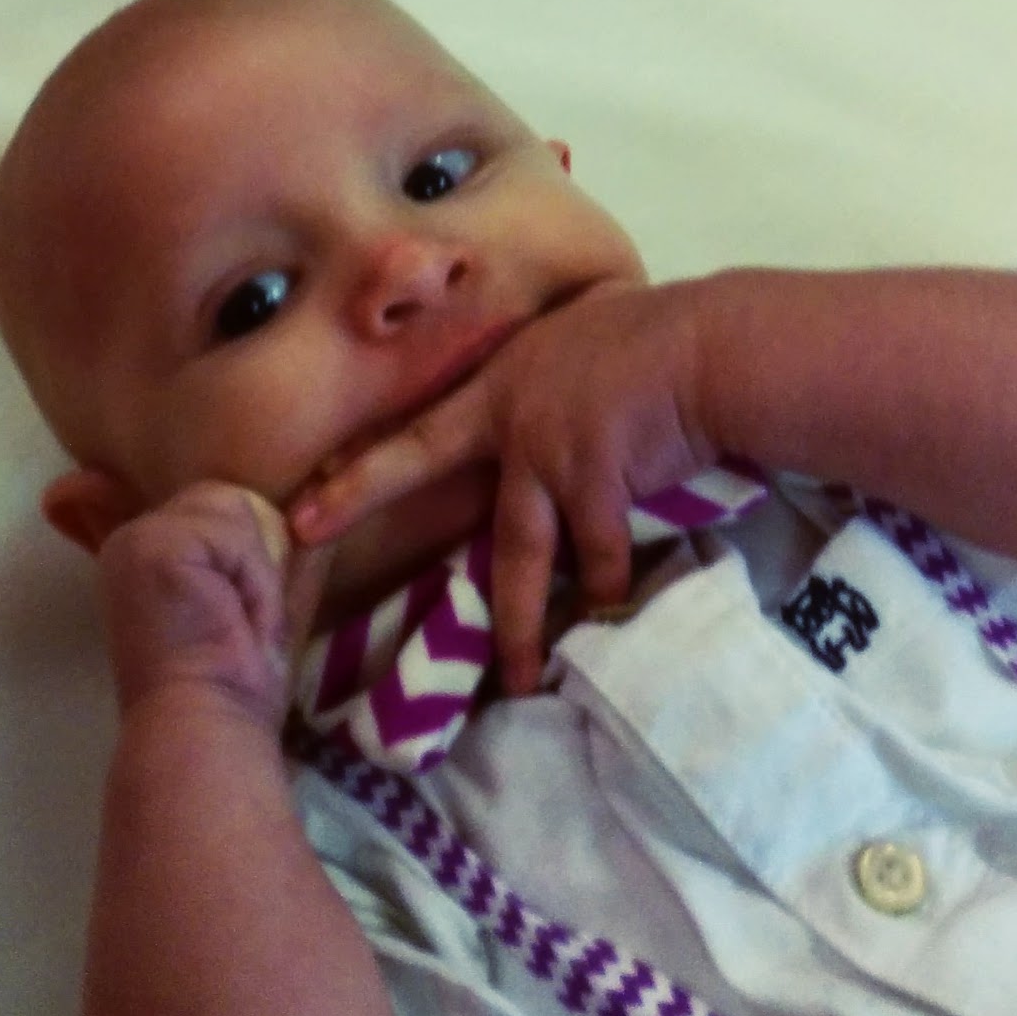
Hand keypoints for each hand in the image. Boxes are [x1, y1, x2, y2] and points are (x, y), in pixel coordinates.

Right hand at [96, 482, 332, 727]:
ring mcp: (139, 535)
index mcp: (147, 553)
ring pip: (237, 510)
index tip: (238, 615)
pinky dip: (252, 578)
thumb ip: (259, 550)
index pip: (219, 514)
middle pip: (229, 503)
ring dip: (254, 570)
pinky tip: (231, 617)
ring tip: (236, 620)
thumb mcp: (249, 599)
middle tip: (235, 621)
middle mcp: (132, 537)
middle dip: (252, 561)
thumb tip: (298, 502)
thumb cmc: (232, 680)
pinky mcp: (157, 542)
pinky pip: (237, 532)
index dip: (248, 557)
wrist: (203, 724)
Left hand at [292, 281, 715, 694]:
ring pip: (519, 554)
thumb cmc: (662, 339)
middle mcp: (510, 413)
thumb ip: (556, 368)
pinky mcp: (593, 481)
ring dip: (521, 625)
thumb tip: (560, 384)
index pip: (418, 424)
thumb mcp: (588, 334)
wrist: (711, 349)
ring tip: (518, 682)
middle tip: (304, 530)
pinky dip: (607, 593)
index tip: (306, 490)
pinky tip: (612, 623)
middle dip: (357, 493)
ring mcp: (547, 449)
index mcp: (503, 382)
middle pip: (420, 462)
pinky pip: (595, 559)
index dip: (361, 458)